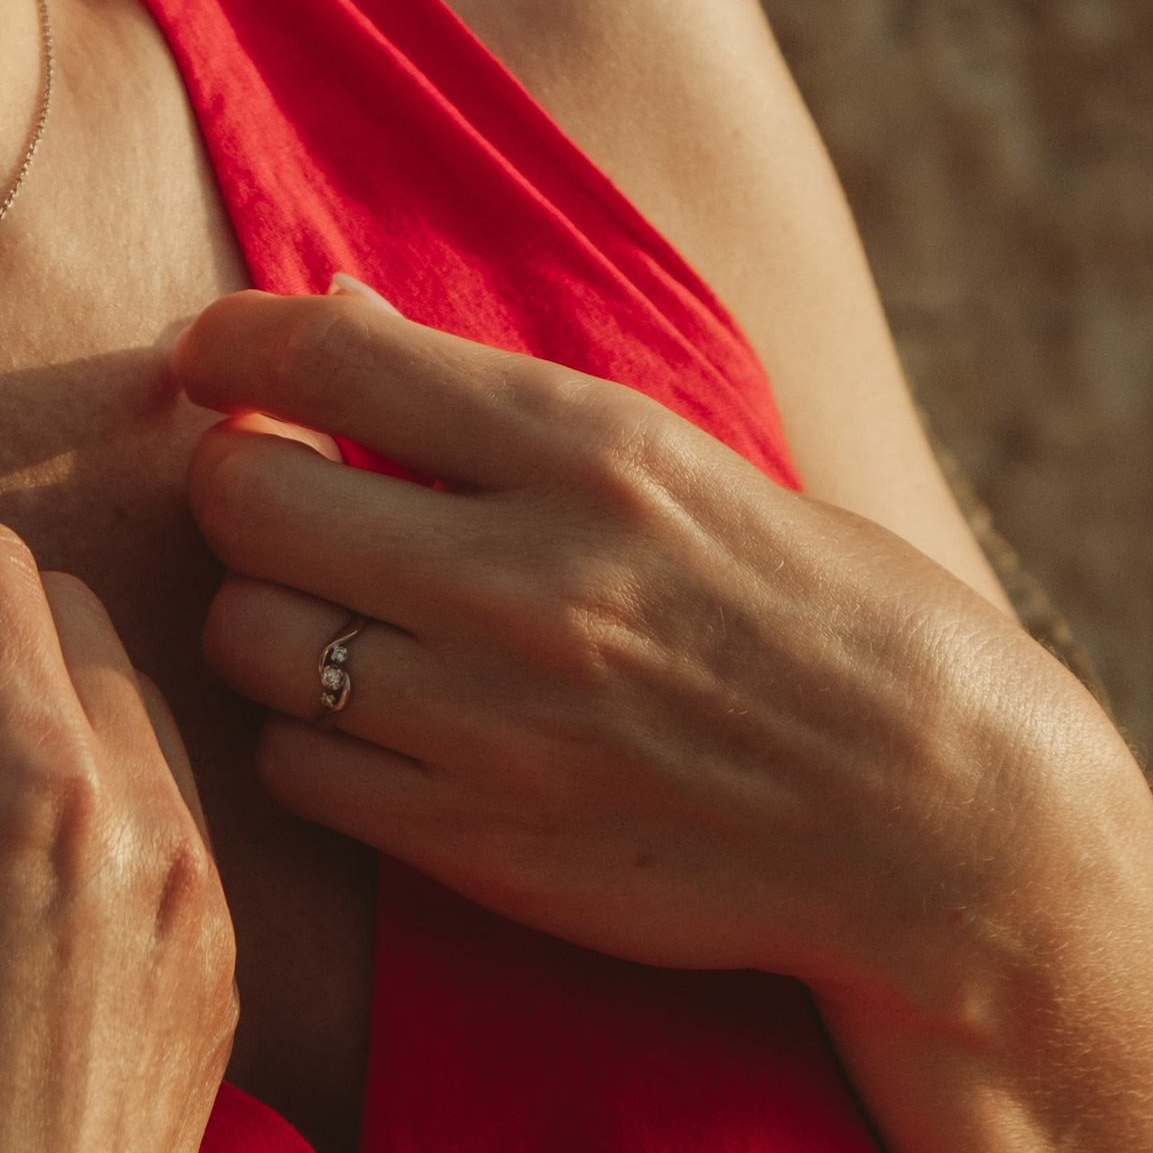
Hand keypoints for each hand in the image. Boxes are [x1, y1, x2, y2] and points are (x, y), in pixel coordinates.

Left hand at [175, 286, 1097, 1029]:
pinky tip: (371, 714)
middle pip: (244, 496)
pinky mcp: (476, 844)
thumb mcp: (686, 461)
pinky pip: (294, 768)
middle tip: (270, 487)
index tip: (215, 355)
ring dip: (260, 613)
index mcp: (593, 450)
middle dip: (234, 478)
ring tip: (324, 607)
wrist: (936, 822)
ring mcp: (493, 720)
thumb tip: (330, 309)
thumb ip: (495, 401)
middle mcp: (528, 578)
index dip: (231, 344)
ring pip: (248, 638)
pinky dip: (303, 734)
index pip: (325, 354)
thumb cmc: (818, 613)